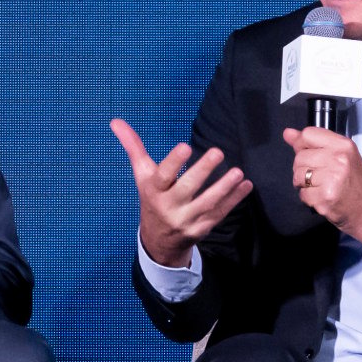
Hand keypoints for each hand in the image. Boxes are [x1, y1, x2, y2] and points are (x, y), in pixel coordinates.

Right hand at [118, 118, 253, 267]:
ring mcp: (186, 220)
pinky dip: (234, 200)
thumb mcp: (142, 174)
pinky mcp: (201, 229)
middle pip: (187, 189)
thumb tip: (116, 121)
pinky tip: (245, 186)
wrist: (158, 241)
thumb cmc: (153, 197)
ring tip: (238, 172)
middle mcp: (168, 207)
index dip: (174, 162)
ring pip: (207, 204)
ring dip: (224, 188)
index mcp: (154, 190)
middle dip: (203, 171)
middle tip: (218, 151)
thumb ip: (133, 147)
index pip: (163, 176)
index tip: (186, 146)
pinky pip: (219, 214)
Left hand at [284, 125, 361, 243]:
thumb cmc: (357, 183)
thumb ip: (315, 143)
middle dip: (302, 168)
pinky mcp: (325, 198)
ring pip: (298, 175)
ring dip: (304, 184)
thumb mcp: (343, 156)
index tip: (307, 153)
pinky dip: (309, 198)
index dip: (301, 145)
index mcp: (343, 145)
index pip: (308, 134)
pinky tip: (322, 198)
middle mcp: (338, 159)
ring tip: (320, 187)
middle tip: (318, 176)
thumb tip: (287, 133)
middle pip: (299, 157)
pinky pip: (302, 194)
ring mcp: (332, 179)